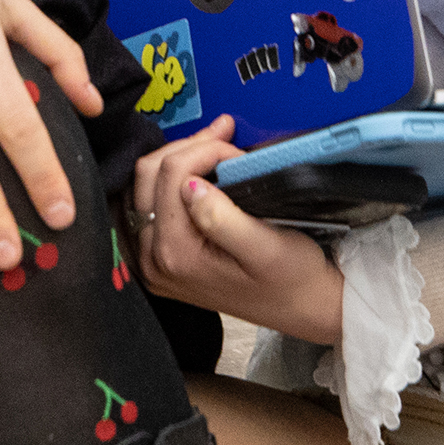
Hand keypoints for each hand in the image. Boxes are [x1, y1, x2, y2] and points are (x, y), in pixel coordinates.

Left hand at [130, 117, 342, 342]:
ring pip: (143, 183)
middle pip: (148, 174)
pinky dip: (169, 179)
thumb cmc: (291, 280)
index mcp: (176, 254)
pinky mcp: (158, 257)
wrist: (299, 307)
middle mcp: (154, 260)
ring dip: (177, 158)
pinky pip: (146, 203)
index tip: (237, 153)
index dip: (205, 150)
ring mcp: (152, 260)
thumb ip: (222, 218)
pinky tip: (196, 171)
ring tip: (213, 148)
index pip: (171, 174)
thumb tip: (190, 184)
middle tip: (224, 137)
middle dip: (188, 146)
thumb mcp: (267, 249)